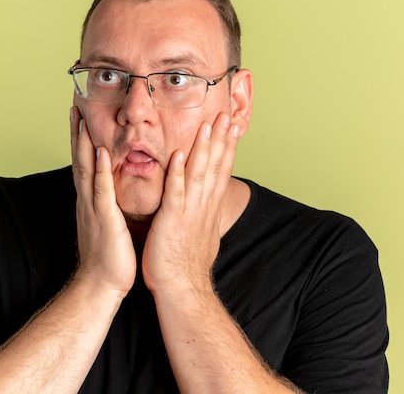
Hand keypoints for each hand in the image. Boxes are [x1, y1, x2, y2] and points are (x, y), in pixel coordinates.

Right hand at [70, 107, 136, 294]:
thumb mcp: (109, 223)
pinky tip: (101, 151)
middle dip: (77, 131)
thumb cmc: (109, 256)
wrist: (102, 285)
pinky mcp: (104, 219)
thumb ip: (108, 203)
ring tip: (81, 117)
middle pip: (80, 158)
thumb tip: (113, 190)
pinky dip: (101, 170)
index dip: (81, 138)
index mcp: (91, 200)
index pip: (84, 162)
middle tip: (74, 104)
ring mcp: (93, 208)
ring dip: (84, 143)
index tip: (80, 114)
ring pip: (87, 168)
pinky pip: (102, 190)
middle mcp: (87, 200)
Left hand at [142, 113, 240, 293]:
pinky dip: (178, 174)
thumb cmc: (186, 264)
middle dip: (221, 139)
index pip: (220, 172)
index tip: (231, 127)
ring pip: (198, 174)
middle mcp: (203, 206)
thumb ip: (203, 214)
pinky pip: (176, 193)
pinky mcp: (173, 220)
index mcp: (208, 208)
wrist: (182, 289)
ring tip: (208, 124)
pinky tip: (179, 155)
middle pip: (215, 167)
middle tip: (226, 114)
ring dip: (203, 149)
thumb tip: (207, 205)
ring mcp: (189, 212)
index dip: (226, 148)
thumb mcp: (201, 234)